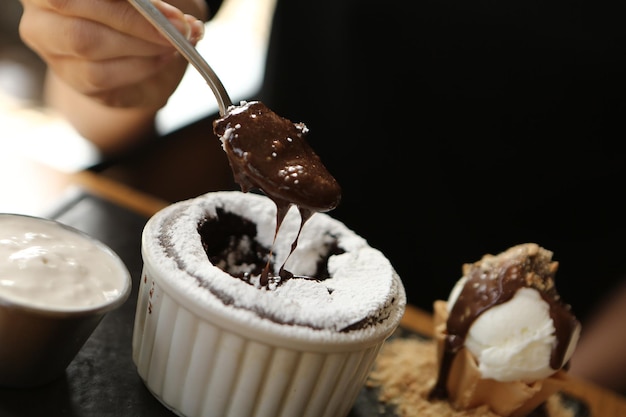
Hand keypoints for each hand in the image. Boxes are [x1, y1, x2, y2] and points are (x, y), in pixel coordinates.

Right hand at [18, 0, 205, 109]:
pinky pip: (98, 74)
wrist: (146, 52)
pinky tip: (161, 59)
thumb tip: (179, 20)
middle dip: (133, 18)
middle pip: (70, 3)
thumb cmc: (148, 11)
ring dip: (140, 44)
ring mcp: (49, 44)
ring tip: (172, 44)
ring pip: (85, 41)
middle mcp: (41, 7)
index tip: (165, 8)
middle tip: (177, 28)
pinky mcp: (70, 77)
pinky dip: (139, 66)